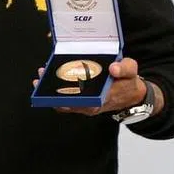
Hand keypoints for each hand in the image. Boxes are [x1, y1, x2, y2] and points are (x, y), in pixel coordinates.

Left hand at [32, 57, 147, 116]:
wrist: (131, 94)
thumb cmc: (128, 82)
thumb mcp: (132, 72)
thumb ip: (125, 68)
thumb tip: (113, 68)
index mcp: (102, 99)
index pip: (80, 100)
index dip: (66, 95)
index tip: (54, 85)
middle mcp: (90, 105)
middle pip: (67, 100)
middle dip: (51, 89)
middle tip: (42, 75)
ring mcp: (84, 104)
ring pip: (63, 100)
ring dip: (49, 89)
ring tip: (41, 74)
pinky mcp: (81, 101)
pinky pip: (65, 98)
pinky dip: (54, 90)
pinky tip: (46, 79)